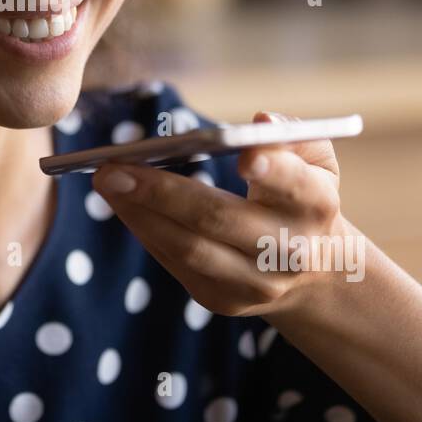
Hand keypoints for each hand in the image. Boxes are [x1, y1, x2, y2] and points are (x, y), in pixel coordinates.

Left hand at [91, 111, 357, 317]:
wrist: (312, 270)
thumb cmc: (301, 194)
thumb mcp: (315, 163)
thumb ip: (296, 137)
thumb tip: (262, 121)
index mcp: (315, 206)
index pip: (295, 186)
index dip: (273, 170)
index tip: (243, 154)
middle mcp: (289, 251)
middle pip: (220, 219)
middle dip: (162, 192)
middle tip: (112, 167)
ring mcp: (254, 283)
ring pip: (188, 248)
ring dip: (139, 213)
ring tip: (105, 180)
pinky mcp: (223, 300)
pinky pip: (175, 263)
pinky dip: (145, 229)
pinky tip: (120, 202)